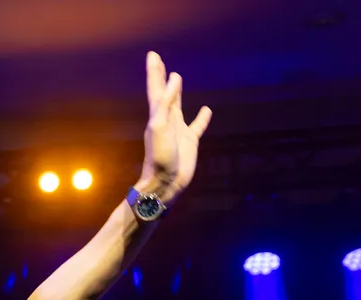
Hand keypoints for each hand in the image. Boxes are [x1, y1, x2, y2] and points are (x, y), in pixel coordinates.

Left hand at [138, 51, 211, 203]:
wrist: (164, 183)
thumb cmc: (160, 157)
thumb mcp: (161, 126)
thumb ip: (167, 103)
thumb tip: (175, 77)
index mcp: (157, 115)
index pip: (156, 88)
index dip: (155, 72)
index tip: (153, 56)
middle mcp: (166, 120)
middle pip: (164, 92)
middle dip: (161, 76)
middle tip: (157, 60)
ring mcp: (178, 130)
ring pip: (179, 105)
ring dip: (177, 91)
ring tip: (178, 77)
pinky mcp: (190, 141)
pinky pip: (197, 126)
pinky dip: (202, 118)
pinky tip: (207, 110)